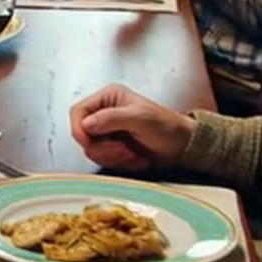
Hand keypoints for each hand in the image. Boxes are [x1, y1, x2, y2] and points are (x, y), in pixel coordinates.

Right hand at [69, 84, 194, 173]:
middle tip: (123, 150)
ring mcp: (108, 132)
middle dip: (103, 148)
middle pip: (83, 134)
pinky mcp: (113, 148)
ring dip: (113, 157)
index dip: (79, 129)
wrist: (183, 147)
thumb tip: (87, 123)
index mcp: (108, 98)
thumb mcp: (141, 118)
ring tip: (133, 154)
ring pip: (92, 150)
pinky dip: (120, 163)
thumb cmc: (168, 127)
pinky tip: (136, 158)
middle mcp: (105, 114)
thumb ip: (112, 118)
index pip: (78, 112)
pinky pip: (104, 160)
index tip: (88, 142)